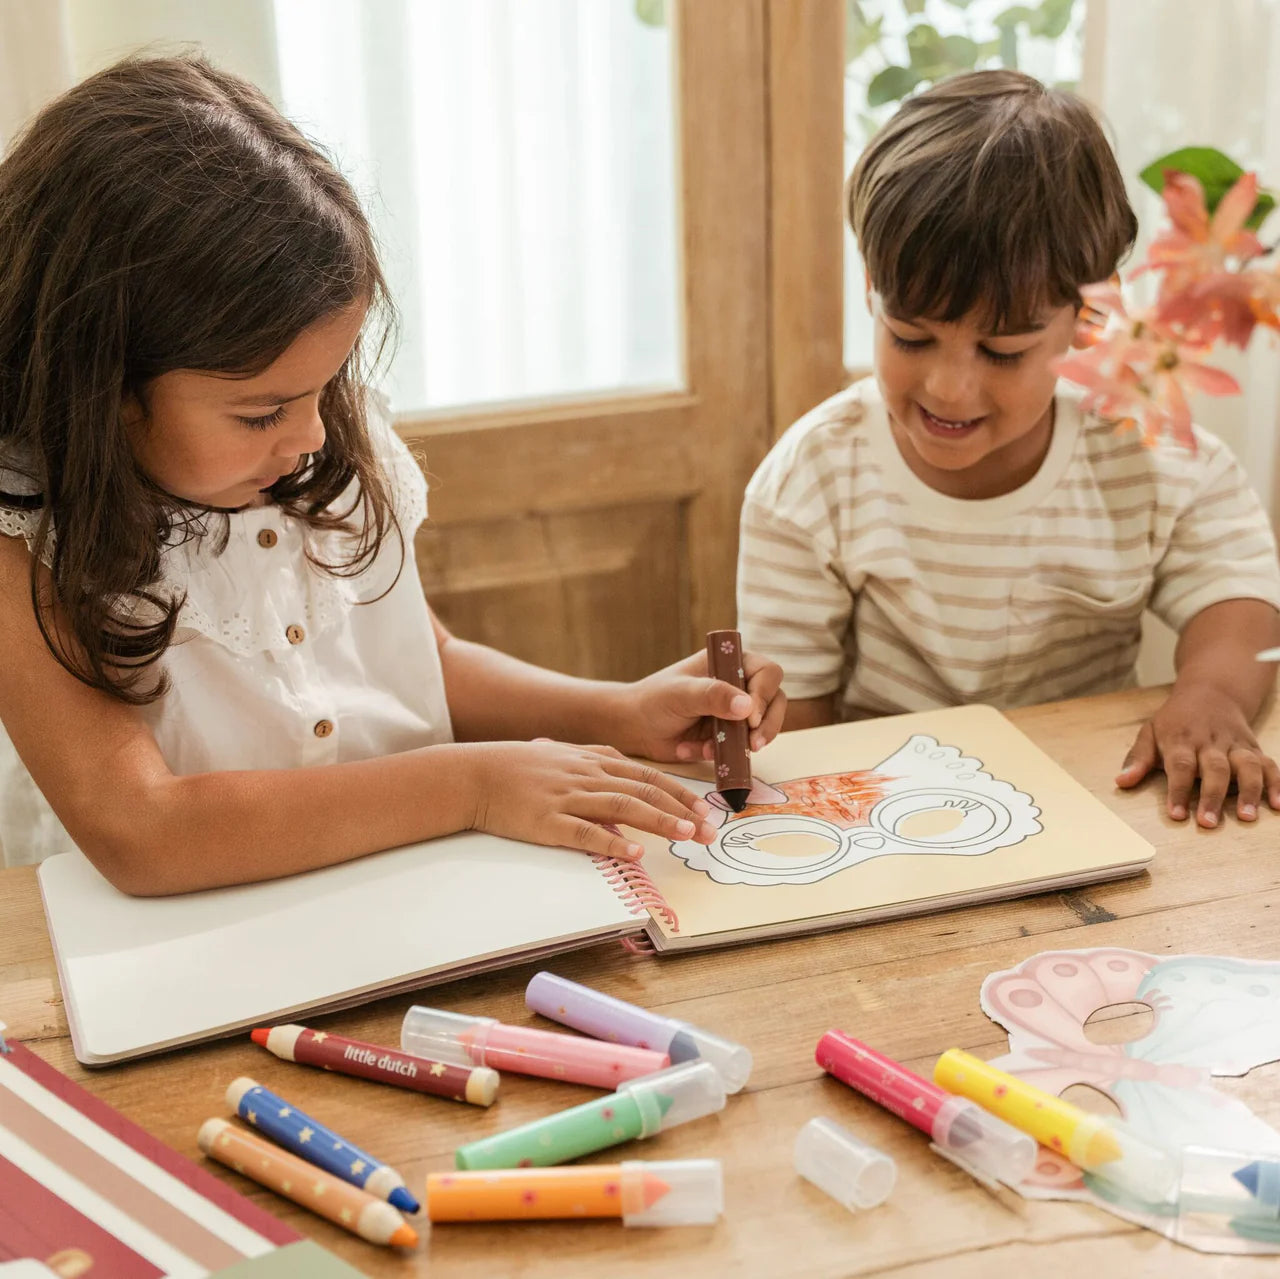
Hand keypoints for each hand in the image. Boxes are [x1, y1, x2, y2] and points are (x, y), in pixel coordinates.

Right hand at [464, 739, 717, 859]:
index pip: (648, 775)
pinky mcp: (547, 822)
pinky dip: (613, 841)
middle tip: (707, 831)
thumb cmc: (519, 768)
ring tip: (685, 835)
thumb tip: (628, 778)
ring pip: (623, 806)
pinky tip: (634, 852)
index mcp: (594, 760)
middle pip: (644, 790)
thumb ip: (598, 765)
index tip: (706, 810)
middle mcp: (587, 775)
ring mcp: (568, 797)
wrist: (475, 774)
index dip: (680, 793)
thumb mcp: (564, 756)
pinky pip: (585, 832)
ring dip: (658, 821)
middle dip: (681, 810)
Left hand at [619, 648, 786, 762]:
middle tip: (754, 744)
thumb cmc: (655, 699)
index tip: (749, 717)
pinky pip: (741, 748)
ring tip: (715, 751)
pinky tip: (695, 750)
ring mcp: (736, 712)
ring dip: (745, 743)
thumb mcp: (682, 694)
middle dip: (767, 724)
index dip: (764, 695)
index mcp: (730, 663)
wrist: (635, 727)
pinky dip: (723, 754)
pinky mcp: (730, 736)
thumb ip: (713, 696)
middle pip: (775, 701)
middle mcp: (739, 685)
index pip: (768, 673)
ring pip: (763, 727)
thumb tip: (747, 706)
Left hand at [1115, 682, 1279, 825]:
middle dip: (1212, 796)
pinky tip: (1278, 805)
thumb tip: (1121, 781)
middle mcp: (1211, 742)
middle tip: (1208, 823)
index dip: (1178, 791)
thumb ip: (1139, 758)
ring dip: (1249, 791)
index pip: (1180, 766)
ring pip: (1247, 766)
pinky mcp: (1254, 748)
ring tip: (1246, 817)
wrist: (1211, 692)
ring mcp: (1236, 745)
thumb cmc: (1175, 720)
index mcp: (1182, 739)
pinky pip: (1270, 765)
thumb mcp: (1150, 731)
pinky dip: (1277, 784)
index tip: (1176, 815)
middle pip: (1215, 769)